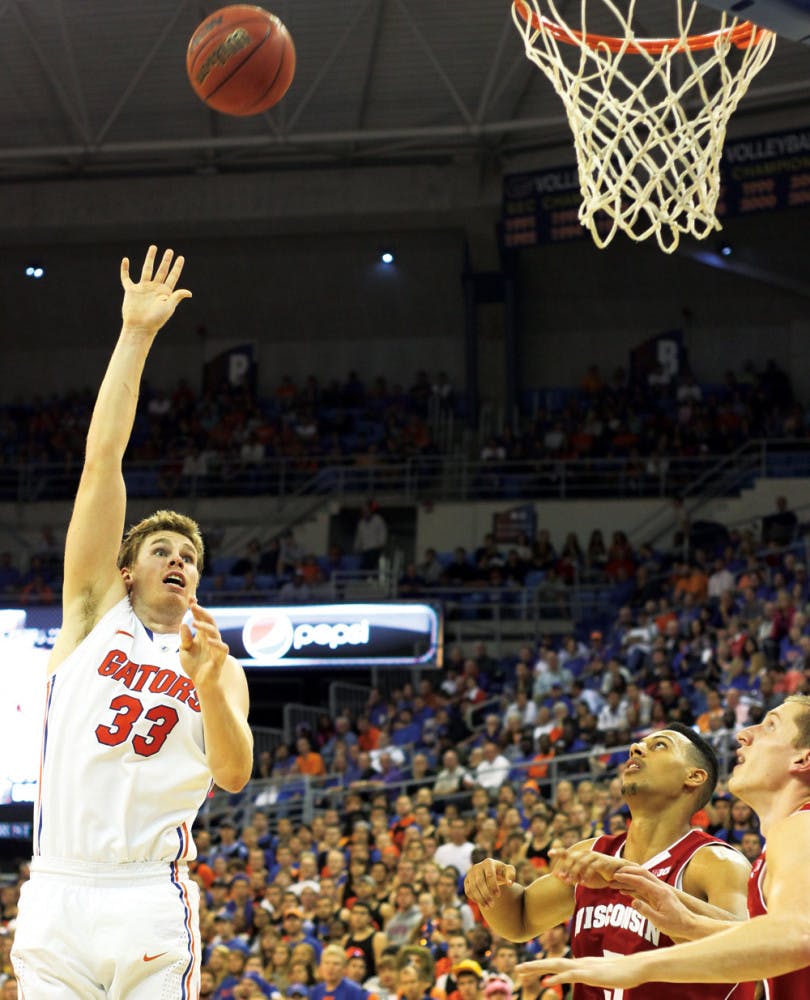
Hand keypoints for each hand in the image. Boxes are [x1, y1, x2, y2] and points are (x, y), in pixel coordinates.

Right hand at [120, 245, 191, 333]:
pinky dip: (125, 269)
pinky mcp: (131, 291)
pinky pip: (126, 278)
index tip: (181, 257)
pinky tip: (125, 260)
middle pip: (161, 271)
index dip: (177, 267)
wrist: (140, 327)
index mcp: (165, 292)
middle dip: (166, 261)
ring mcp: (143, 289)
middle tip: (169, 250)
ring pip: (147, 270)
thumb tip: (189, 292)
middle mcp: (155, 289)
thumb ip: (177, 297)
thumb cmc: (156, 319)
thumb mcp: (169, 307)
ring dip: (150, 259)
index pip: (173, 276)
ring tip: (153, 247)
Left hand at [179, 597, 229, 690]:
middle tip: (194, 605)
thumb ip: (184, 639)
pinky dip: (216, 643)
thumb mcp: (184, 651)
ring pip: (215, 632)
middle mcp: (210, 638)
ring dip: (206, 626)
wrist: (201, 682)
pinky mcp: (220, 657)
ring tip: (195, 623)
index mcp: (202, 635)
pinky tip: (208, 640)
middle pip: (210, 621)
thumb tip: (184, 624)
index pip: (200, 618)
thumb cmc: (194, 665)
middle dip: (202, 612)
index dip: (196, 609)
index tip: (190, 599)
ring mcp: (216, 647)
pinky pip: (222, 647)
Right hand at [464, 857, 515, 907]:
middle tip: (492, 904)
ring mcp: (470, 873)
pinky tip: (482, 903)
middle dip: (486, 894)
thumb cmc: (501, 872)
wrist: (490, 871)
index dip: (493, 886)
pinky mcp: (466, 880)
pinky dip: (474, 898)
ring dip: (480, 899)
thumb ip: (511, 875)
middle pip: (479, 882)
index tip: (498, 896)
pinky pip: (468, 890)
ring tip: (488, 906)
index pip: (489, 875)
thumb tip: (509, 883)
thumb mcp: (508, 871)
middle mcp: (477, 866)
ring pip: (473, 887)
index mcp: (488, 862)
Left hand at [517, 956, 643, 990]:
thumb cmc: (623, 971)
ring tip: (523, 970)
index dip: (540, 965)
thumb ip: (591, 975)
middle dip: (533, 966)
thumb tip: (581, 977)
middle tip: (516, 969)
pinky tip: (548, 981)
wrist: (638, 966)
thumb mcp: (603, 975)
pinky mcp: (592, 974)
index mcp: (581, 964)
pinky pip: (572, 975)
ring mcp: (585, 968)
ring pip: (557, 966)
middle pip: (552, 963)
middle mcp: (580, 963)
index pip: (556, 963)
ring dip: (539, 967)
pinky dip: (558, 977)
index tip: (526, 968)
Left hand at [549, 847, 627, 887]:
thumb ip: (572, 876)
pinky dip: (586, 875)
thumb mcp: (584, 876)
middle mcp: (586, 854)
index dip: (558, 852)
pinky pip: (592, 868)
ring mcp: (594, 857)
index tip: (549, 853)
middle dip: (566, 869)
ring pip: (580, 862)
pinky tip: (584, 882)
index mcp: (581, 856)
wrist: (618, 873)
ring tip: (571, 881)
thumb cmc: (599, 875)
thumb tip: (558, 877)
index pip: (567, 852)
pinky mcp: (602, 862)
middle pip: (572, 859)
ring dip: (574, 872)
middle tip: (562, 879)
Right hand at [611, 865, 695, 938]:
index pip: (640, 881)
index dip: (627, 878)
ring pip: (643, 878)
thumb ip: (646, 911)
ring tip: (617, 880)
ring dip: (630, 877)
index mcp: (660, 893)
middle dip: (628, 872)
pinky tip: (625, 890)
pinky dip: (634, 885)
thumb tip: (633, 902)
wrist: (690, 925)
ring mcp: (660, 890)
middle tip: (615, 873)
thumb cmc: (676, 925)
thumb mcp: (660, 922)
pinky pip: (645, 887)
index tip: (615, 876)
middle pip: (642, 873)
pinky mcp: (659, 895)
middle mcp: (660, 888)